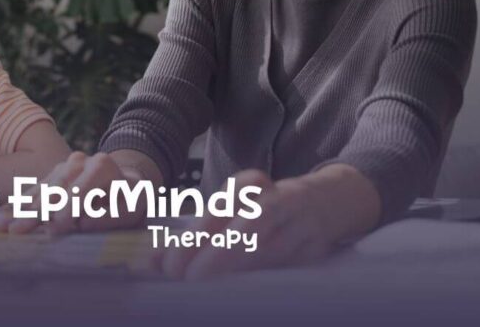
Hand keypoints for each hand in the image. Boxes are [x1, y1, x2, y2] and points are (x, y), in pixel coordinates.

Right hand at [0, 151, 147, 234]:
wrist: (125, 181)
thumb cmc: (129, 200)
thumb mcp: (131, 209)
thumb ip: (110, 216)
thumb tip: (83, 222)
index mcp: (101, 166)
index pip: (79, 191)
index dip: (65, 210)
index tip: (52, 228)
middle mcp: (79, 161)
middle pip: (54, 190)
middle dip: (34, 213)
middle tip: (16, 231)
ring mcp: (64, 166)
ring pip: (40, 189)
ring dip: (20, 209)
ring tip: (1, 225)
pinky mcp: (54, 174)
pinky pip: (35, 190)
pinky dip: (19, 204)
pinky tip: (2, 215)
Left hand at [153, 169, 334, 279]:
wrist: (326, 201)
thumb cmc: (263, 210)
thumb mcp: (232, 211)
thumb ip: (195, 237)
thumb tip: (153, 263)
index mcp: (249, 185)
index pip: (217, 212)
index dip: (192, 239)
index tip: (169, 265)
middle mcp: (277, 198)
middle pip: (245, 227)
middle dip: (215, 255)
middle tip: (188, 279)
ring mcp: (301, 223)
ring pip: (269, 248)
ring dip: (239, 270)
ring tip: (210, 289)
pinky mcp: (317, 248)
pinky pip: (288, 266)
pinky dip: (264, 280)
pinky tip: (244, 295)